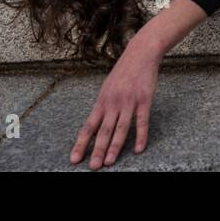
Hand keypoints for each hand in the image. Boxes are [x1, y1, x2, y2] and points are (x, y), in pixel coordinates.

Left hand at [71, 42, 160, 169]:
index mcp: (102, 101)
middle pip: (104, 131)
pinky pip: (142, 121)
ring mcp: (129, 102)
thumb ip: (103, 106)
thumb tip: (95, 125)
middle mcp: (113, 103)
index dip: (81, 144)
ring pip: (121, 129)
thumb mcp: (107, 88)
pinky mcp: (144, 100)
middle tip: (94, 167)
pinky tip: (138, 149)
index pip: (89, 126)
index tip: (75, 159)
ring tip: (110, 162)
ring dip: (115, 147)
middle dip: (98, 150)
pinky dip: (140, 136)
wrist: (140, 53)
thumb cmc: (124, 71)